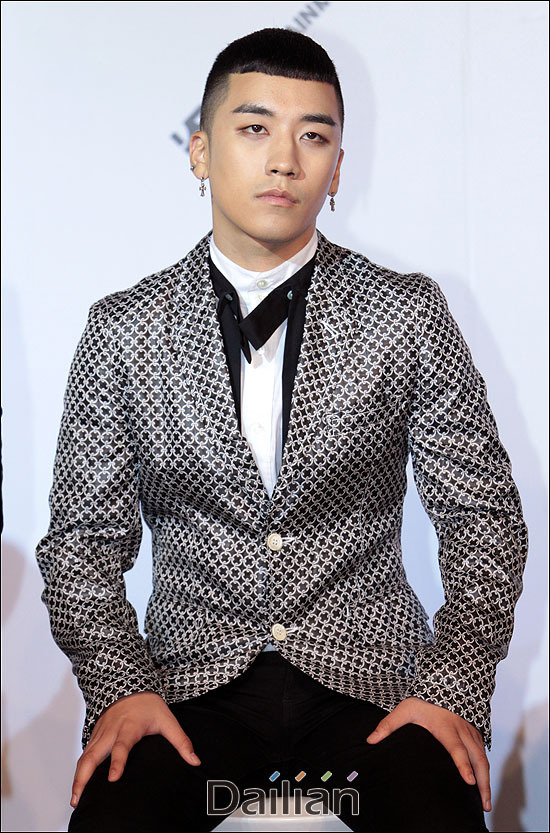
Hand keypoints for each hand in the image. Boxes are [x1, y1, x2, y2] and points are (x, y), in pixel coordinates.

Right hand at [70, 691, 200, 807]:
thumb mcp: (168, 720)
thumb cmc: (149, 705)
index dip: (118, 762)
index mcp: (129, 727)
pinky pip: (84, 754)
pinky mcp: (94, 735)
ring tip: (75, 798)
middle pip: (94, 755)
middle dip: (84, 776)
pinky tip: (78, 785)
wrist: (130, 685)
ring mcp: (100, 733)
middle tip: (78, 797)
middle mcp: (111, 731)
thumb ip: (181, 742)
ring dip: (78, 777)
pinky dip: (79, 769)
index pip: (122, 746)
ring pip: (85, 756)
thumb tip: (195, 761)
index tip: (113, 778)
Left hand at [366, 696, 490, 811]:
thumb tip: (370, 740)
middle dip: (482, 783)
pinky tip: (484, 785)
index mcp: (446, 728)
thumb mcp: (404, 710)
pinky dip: (486, 771)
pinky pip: (483, 754)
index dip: (463, 766)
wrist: (443, 683)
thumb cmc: (423, 700)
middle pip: (477, 760)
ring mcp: (471, 733)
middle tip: (484, 805)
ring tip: (485, 803)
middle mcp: (462, 732)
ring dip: (486, 780)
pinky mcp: (475, 734)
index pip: (456, 749)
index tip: (469, 782)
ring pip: (483, 759)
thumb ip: (388, 725)